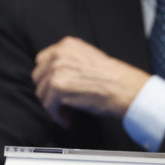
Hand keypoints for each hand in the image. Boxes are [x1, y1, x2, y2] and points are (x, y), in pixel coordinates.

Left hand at [31, 37, 150, 125]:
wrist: (125, 88)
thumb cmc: (115, 78)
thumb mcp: (90, 58)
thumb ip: (71, 61)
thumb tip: (57, 75)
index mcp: (68, 45)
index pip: (43, 60)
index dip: (48, 77)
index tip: (55, 88)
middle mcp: (60, 54)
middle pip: (39, 76)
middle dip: (49, 91)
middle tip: (61, 102)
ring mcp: (57, 70)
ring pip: (43, 93)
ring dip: (54, 106)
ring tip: (67, 113)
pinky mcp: (58, 87)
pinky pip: (49, 106)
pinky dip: (58, 116)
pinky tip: (68, 119)